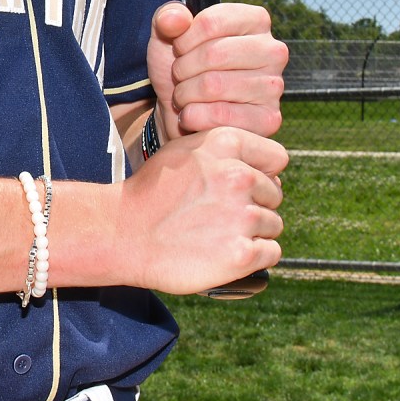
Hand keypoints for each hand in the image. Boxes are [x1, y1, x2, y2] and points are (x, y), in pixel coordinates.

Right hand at [115, 127, 286, 294]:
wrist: (122, 234)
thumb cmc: (153, 194)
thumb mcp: (184, 152)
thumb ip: (226, 151)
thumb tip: (267, 170)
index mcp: (226, 143)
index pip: (277, 158)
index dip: (261, 173)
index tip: (236, 187)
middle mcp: (238, 175)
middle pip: (275, 194)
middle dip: (253, 204)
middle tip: (215, 214)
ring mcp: (242, 216)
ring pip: (272, 225)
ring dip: (250, 232)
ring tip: (213, 234)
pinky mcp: (242, 253)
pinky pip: (271, 253)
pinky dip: (253, 257)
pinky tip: (224, 252)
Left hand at [148, 2, 287, 141]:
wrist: (180, 113)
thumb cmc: (182, 68)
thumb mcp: (167, 36)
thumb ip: (167, 17)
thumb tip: (175, 19)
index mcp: (255, 20)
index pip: (211, 22)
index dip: (183, 40)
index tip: (180, 50)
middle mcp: (273, 51)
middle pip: (213, 54)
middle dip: (182, 69)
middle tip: (179, 77)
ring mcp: (274, 86)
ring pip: (213, 86)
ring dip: (184, 94)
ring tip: (185, 95)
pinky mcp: (268, 119)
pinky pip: (219, 115)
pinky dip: (193, 116)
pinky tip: (193, 114)